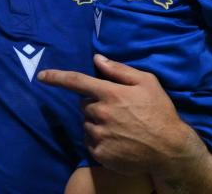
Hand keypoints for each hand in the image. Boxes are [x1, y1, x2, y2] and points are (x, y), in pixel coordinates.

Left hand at [38, 55, 192, 176]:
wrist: (170, 150)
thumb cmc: (160, 113)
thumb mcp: (148, 83)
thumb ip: (120, 70)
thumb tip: (98, 58)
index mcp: (110, 93)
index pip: (76, 81)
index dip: (56, 77)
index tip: (41, 75)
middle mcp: (100, 113)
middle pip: (84, 104)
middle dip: (95, 104)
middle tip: (118, 111)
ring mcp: (99, 134)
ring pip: (86, 123)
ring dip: (97, 123)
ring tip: (121, 128)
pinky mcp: (100, 152)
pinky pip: (90, 142)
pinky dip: (100, 140)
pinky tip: (118, 140)